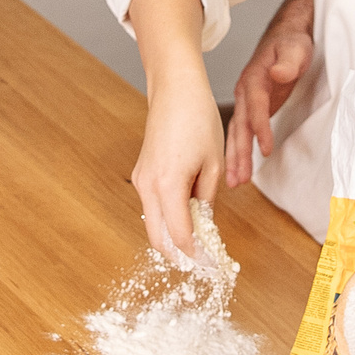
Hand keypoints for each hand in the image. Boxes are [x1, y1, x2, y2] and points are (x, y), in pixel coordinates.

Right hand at [132, 84, 222, 262]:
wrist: (175, 91)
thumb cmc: (198, 120)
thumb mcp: (213, 164)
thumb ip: (207, 198)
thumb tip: (204, 224)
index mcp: (168, 185)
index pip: (180, 235)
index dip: (196, 255)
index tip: (211, 264)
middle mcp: (148, 186)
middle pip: (158, 238)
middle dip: (179, 254)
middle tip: (202, 262)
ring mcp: (141, 181)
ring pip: (153, 224)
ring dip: (173, 237)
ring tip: (200, 241)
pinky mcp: (141, 174)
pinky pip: (152, 207)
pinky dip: (167, 219)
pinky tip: (189, 218)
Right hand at [225, 29, 312, 185]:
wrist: (286, 35)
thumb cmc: (292, 41)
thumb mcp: (296, 47)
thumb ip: (289, 61)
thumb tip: (278, 73)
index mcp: (254, 78)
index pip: (256, 106)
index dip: (260, 128)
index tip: (266, 150)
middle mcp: (245, 92)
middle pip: (240, 126)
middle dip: (238, 153)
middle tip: (236, 178)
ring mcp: (247, 101)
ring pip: (238, 133)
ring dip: (235, 158)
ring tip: (234, 182)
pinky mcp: (252, 108)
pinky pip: (243, 133)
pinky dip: (240, 151)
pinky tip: (239, 170)